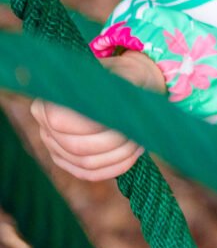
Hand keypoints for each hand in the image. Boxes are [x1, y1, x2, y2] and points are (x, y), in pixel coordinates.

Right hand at [30, 50, 165, 180]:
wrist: (128, 86)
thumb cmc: (126, 78)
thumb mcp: (126, 74)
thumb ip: (120, 85)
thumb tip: (115, 107)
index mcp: (51, 99)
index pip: (64, 122)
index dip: (97, 126)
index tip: (127, 120)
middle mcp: (45, 125)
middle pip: (77, 147)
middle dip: (114, 143)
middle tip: (138, 133)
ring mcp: (54, 146)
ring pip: (86, 164)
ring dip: (119, 156)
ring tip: (139, 141)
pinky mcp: (67, 161)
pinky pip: (90, 174)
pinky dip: (116, 167)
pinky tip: (133, 155)